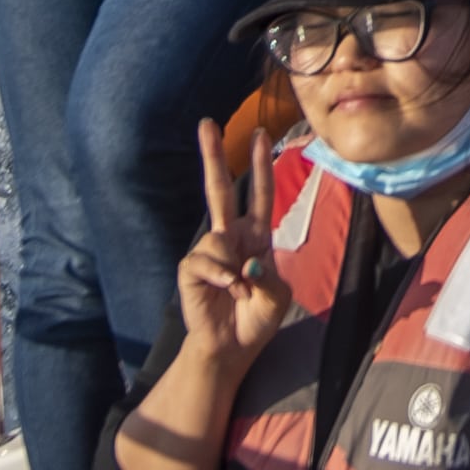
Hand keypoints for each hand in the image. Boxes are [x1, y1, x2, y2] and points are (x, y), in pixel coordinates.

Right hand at [173, 117, 297, 366]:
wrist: (233, 347)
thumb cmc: (257, 318)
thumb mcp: (278, 298)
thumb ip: (268, 276)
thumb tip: (247, 260)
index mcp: (255, 236)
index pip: (260, 194)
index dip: (260, 165)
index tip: (260, 134)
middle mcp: (230, 237)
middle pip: (219, 189)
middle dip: (213, 156)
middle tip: (207, 122)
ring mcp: (209, 251)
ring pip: (217, 239)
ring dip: (234, 268)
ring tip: (241, 292)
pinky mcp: (191, 269)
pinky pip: (205, 261)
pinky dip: (221, 276)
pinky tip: (228, 291)